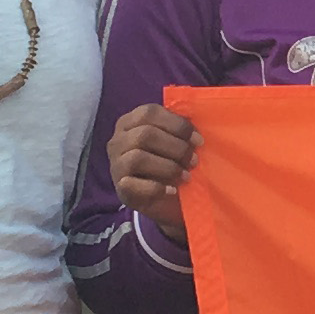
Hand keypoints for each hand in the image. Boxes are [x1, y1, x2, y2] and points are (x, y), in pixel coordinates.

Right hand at [108, 104, 198, 236]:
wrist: (165, 200)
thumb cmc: (170, 162)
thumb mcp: (175, 141)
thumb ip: (180, 129)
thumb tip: (195, 126)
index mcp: (130, 122)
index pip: (149, 113)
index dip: (177, 125)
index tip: (198, 140)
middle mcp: (118, 141)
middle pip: (145, 135)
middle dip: (176, 148)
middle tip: (195, 160)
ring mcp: (116, 165)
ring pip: (137, 158)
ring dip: (168, 167)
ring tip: (186, 176)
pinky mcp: (119, 189)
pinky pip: (133, 185)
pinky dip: (156, 187)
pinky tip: (172, 190)